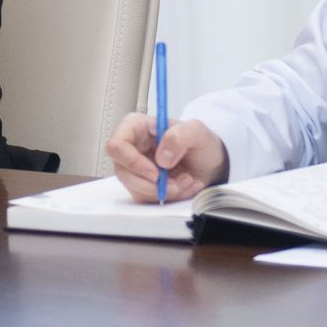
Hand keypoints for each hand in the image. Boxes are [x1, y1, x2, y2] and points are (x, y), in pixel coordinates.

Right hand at [107, 111, 225, 203]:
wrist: (210, 162)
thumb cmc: (199, 142)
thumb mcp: (196, 131)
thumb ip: (178, 137)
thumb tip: (161, 157)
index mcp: (136, 127)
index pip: (117, 145)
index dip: (132, 162)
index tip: (155, 173)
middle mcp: (131, 148)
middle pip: (123, 173)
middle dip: (152, 184)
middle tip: (176, 183)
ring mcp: (135, 169)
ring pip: (136, 189)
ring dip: (164, 191)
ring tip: (186, 181)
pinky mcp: (143, 185)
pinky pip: (148, 198)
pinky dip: (169, 197)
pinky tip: (183, 187)